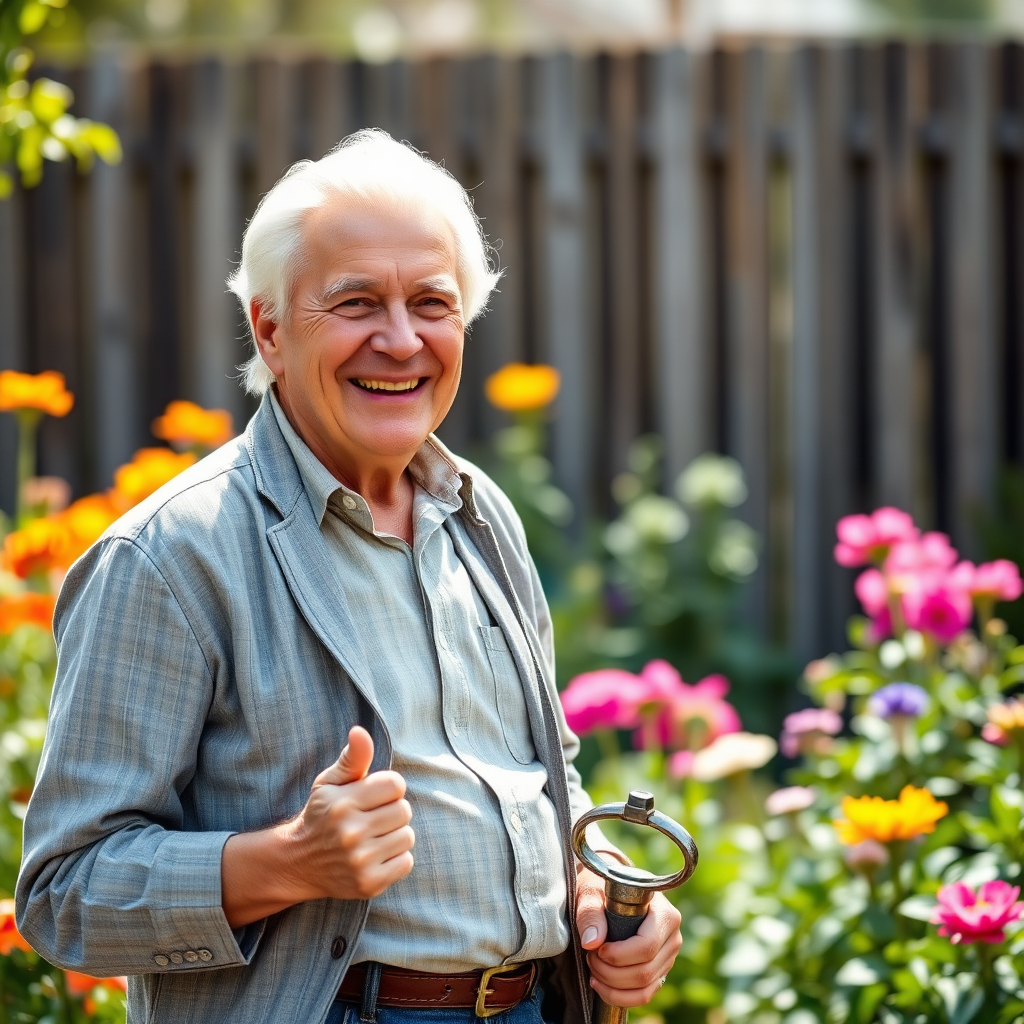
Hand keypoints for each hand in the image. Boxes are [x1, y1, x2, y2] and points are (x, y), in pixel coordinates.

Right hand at [290, 725, 414, 900]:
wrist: (299, 863)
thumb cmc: (322, 815)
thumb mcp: (330, 782)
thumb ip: (352, 757)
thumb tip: (360, 731)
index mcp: (342, 803)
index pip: (395, 785)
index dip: (388, 788)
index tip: (373, 796)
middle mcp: (350, 833)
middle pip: (404, 810)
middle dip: (392, 810)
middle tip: (372, 817)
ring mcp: (359, 861)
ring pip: (407, 836)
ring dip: (395, 834)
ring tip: (373, 836)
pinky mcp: (368, 884)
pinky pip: (405, 861)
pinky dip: (396, 857)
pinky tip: (375, 855)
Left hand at [576, 868, 681, 1007]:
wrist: (613, 891)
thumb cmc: (603, 888)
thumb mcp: (593, 891)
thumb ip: (590, 913)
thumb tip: (591, 942)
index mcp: (664, 914)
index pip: (647, 946)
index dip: (619, 955)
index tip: (597, 949)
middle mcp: (673, 937)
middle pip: (645, 971)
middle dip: (611, 972)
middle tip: (590, 957)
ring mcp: (668, 957)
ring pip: (645, 987)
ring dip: (613, 986)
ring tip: (593, 969)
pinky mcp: (660, 971)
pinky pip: (644, 995)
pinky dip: (620, 996)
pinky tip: (600, 984)